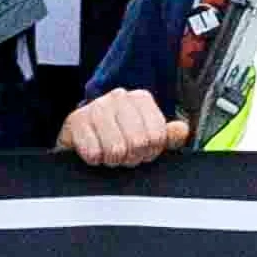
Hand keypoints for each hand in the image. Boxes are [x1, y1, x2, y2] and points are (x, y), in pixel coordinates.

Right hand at [62, 88, 184, 169]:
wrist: (80, 135)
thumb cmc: (117, 136)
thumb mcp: (147, 135)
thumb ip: (168, 135)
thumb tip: (181, 130)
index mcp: (141, 99)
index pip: (157, 136)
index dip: (151, 152)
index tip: (142, 151)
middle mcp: (119, 97)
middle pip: (138, 143)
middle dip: (131, 157)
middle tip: (124, 154)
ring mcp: (96, 106)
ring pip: (116, 149)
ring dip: (113, 159)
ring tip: (109, 153)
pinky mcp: (75, 120)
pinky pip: (93, 153)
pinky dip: (95, 159)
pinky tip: (94, 150)